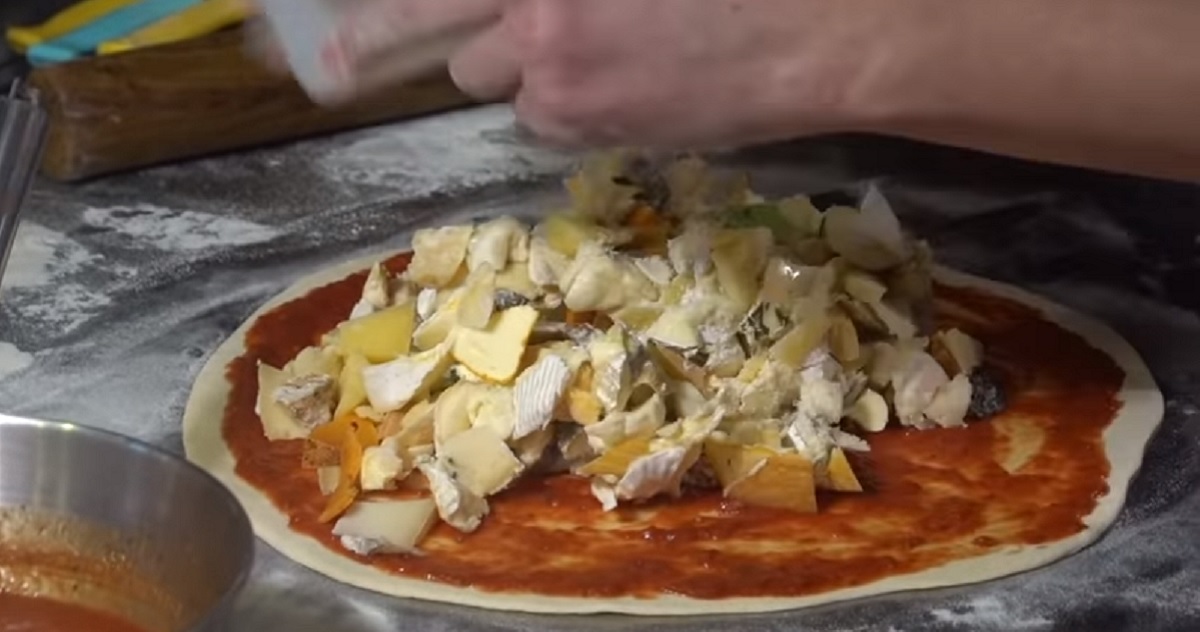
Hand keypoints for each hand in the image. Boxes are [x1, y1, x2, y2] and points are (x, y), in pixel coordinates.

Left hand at [322, 0, 896, 149]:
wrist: (817, 30)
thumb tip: (511, 20)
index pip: (427, 3)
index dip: (365, 29)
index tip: (316, 53)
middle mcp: (532, 11)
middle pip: (431, 34)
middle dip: (415, 41)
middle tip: (332, 66)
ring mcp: (554, 68)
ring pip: (491, 80)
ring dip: (513, 67)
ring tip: (584, 47)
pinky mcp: (586, 123)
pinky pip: (541, 116)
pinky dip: (562, 104)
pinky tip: (618, 81)